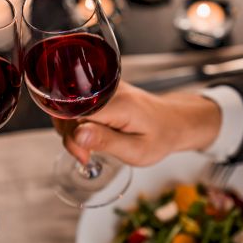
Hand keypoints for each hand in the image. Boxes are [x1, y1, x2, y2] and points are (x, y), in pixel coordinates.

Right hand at [53, 81, 220, 166]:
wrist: (174, 121)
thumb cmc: (159, 137)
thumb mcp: (136, 150)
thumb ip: (105, 142)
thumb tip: (76, 135)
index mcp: (118, 103)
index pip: (76, 114)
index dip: (72, 136)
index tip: (84, 156)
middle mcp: (109, 89)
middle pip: (69, 108)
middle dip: (69, 135)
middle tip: (86, 155)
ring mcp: (104, 86)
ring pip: (70, 105)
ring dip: (71, 129)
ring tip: (89, 146)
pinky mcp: (101, 89)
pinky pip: (78, 103)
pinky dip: (77, 121)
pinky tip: (89, 134)